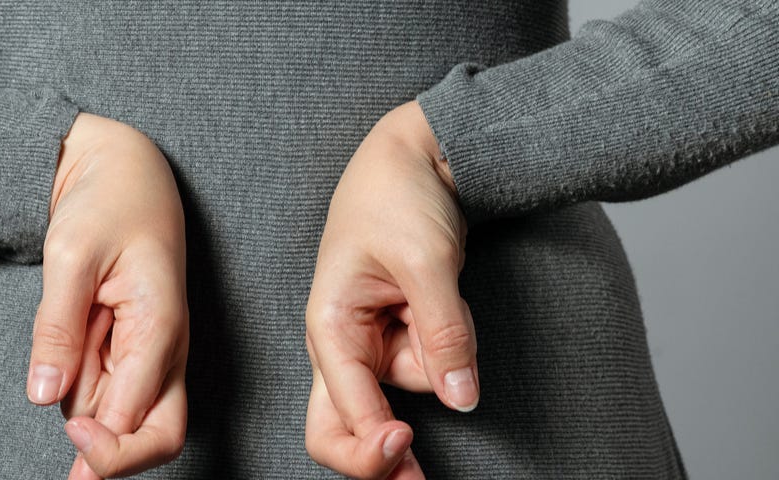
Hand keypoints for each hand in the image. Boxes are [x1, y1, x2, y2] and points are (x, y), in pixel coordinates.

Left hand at [26, 113, 188, 478]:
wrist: (123, 168)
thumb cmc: (107, 202)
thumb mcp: (70, 256)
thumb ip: (57, 328)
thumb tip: (43, 394)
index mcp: (161, 327)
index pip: (140, 418)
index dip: (103, 443)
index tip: (63, 421)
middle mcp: (164, 348)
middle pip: (159, 435)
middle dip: (115, 461)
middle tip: (70, 476)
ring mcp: (150, 349)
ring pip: (127, 417)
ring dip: (89, 420)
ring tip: (60, 352)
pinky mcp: (132, 346)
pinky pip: (109, 389)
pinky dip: (82, 395)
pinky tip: (62, 363)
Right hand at [305, 101, 474, 478]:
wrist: (416, 155)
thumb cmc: (398, 195)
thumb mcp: (427, 261)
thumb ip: (444, 333)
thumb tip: (461, 398)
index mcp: (330, 323)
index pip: (342, 405)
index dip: (372, 439)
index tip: (406, 446)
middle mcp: (344, 341)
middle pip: (341, 425)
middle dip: (375, 456)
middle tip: (415, 477)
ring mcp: (372, 339)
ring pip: (404, 390)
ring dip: (438, 360)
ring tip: (443, 295)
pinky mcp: (399, 332)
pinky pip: (428, 362)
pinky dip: (448, 344)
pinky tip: (447, 302)